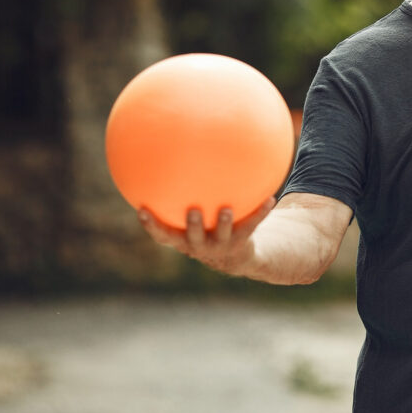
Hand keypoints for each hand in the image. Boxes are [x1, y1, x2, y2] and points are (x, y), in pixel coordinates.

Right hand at [137, 198, 275, 277]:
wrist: (234, 257)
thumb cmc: (205, 228)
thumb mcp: (190, 217)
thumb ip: (181, 196)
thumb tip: (170, 155)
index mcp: (182, 239)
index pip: (162, 235)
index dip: (150, 225)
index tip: (141, 210)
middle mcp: (199, 245)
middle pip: (193, 237)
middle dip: (192, 225)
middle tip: (192, 210)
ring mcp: (221, 245)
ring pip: (222, 234)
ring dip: (223, 223)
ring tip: (226, 209)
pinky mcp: (241, 241)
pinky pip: (252, 224)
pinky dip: (260, 212)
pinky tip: (270, 198)